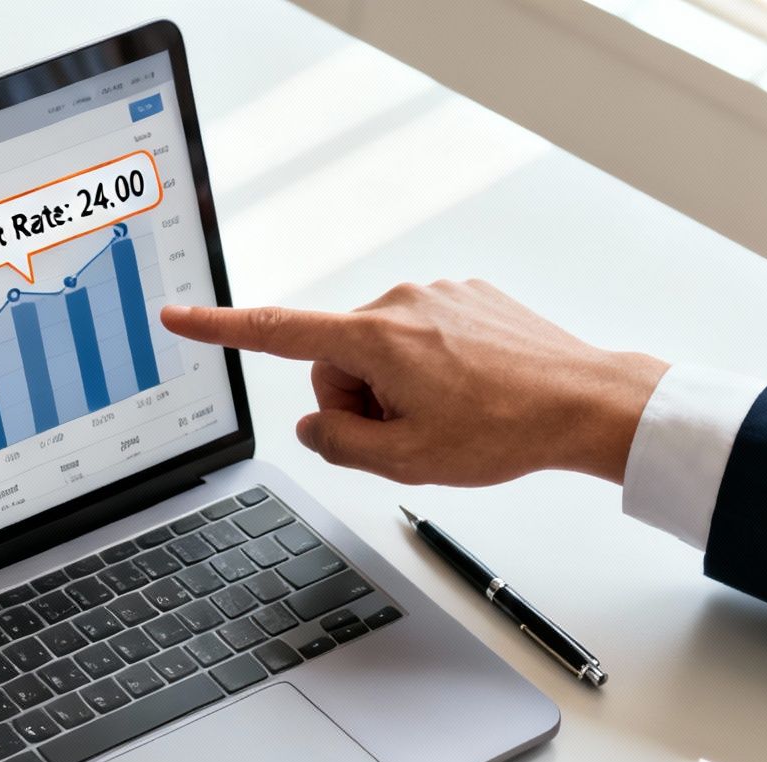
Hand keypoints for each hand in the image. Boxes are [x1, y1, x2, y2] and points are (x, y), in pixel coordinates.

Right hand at [161, 280, 668, 485]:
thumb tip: (314, 426)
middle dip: (359, 399)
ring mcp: (436, 294)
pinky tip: (472, 391)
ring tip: (452, 414)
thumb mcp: (404, 461)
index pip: (275, 332)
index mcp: (376, 338)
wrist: (588, 402)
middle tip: (410, 432)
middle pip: (336, 358)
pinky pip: (421, 337)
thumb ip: (338, 444)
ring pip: (381, 351)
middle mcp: (400, 302)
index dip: (218, 328)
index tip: (177, 317)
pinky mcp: (466, 296)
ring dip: (399, 387)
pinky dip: (432, 368)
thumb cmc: (506, 430)